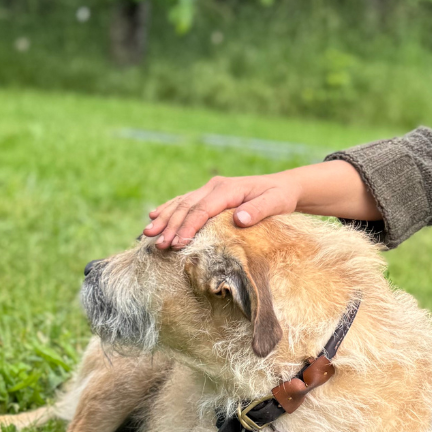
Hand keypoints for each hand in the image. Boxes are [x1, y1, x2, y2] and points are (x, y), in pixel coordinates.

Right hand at [144, 172, 299, 247]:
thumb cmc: (280, 197)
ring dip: (165, 219)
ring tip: (148, 234)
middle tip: (159, 245)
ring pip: (181, 204)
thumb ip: (259, 210)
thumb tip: (240, 218)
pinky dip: (169, 209)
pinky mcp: (209, 194)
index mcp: (228, 189)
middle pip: (187, 207)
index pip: (202, 210)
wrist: (283, 186)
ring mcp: (210, 189)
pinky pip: (185, 202)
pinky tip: (155, 217)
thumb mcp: (277, 203)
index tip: (178, 243)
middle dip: (171, 226)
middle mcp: (215, 187)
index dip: (188, 227)